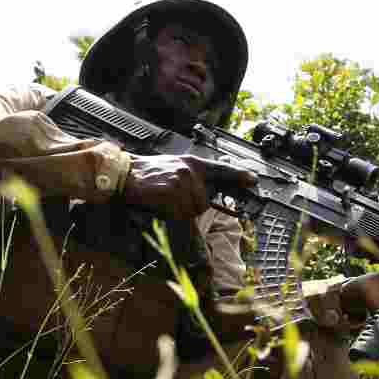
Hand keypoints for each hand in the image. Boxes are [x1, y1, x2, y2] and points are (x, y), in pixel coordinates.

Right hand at [123, 154, 256, 219]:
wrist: (125, 174)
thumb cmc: (149, 174)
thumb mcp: (175, 168)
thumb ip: (194, 177)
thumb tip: (209, 193)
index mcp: (193, 163)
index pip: (222, 169)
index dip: (239, 175)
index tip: (253, 180)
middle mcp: (190, 170)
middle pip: (204, 202)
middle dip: (191, 206)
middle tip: (172, 198)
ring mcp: (181, 181)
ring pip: (193, 210)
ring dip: (180, 212)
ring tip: (164, 200)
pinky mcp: (171, 193)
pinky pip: (180, 214)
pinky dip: (172, 215)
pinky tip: (161, 205)